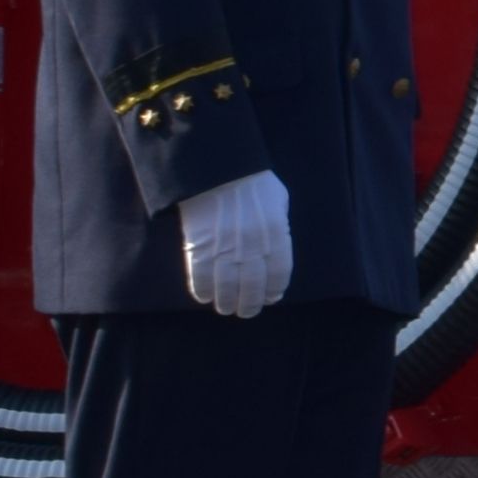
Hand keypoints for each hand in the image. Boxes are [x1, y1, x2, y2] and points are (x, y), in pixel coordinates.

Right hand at [181, 168, 296, 320]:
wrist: (217, 165)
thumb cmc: (252, 180)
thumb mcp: (277, 201)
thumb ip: (279, 227)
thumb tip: (276, 251)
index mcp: (276, 233)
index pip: (279, 273)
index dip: (273, 290)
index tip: (269, 299)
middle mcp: (253, 245)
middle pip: (252, 285)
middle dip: (249, 304)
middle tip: (245, 312)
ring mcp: (225, 246)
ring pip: (227, 286)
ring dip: (226, 302)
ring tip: (226, 308)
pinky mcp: (199, 245)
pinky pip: (200, 276)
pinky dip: (202, 291)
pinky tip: (205, 297)